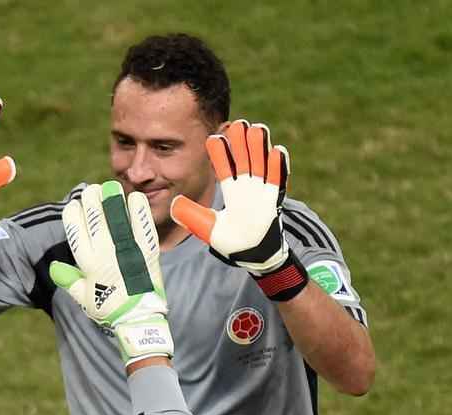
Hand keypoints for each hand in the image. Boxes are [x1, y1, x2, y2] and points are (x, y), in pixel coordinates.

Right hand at [49, 181, 172, 364]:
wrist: (137, 319)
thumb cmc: (108, 308)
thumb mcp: (84, 297)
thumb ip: (69, 279)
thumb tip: (55, 267)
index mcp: (87, 262)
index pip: (75, 228)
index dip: (73, 211)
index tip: (75, 204)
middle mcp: (104, 252)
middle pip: (94, 216)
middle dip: (91, 198)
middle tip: (93, 190)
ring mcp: (126, 250)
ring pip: (116, 216)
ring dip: (112, 198)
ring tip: (110, 187)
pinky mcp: (146, 251)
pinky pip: (142, 224)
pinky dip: (138, 209)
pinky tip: (135, 198)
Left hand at [170, 121, 307, 300]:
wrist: (253, 255)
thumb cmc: (231, 242)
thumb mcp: (207, 228)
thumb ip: (191, 216)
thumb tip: (173, 205)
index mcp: (230, 190)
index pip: (223, 167)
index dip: (220, 153)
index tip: (214, 137)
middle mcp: (246, 186)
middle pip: (244, 158)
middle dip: (241, 142)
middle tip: (237, 123)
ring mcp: (261, 190)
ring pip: (260, 163)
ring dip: (259, 147)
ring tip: (256, 128)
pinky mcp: (275, 198)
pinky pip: (277, 179)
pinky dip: (278, 166)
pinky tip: (276, 150)